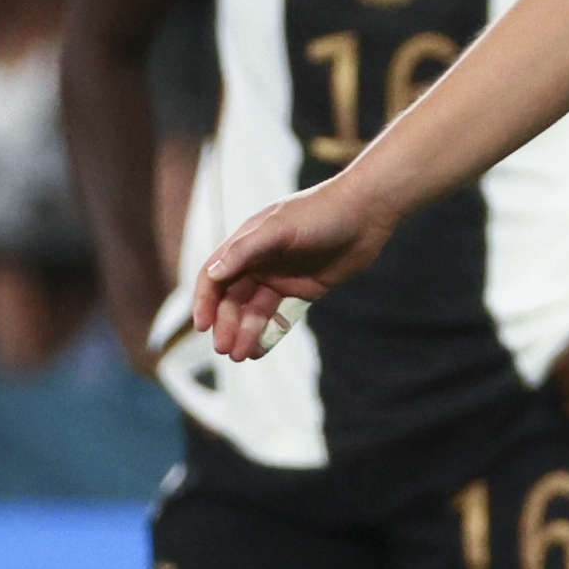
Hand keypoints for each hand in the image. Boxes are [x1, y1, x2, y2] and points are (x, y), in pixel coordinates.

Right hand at [193, 180, 396, 359]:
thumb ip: (244, 251)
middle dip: (226, 324)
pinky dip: (268, 333)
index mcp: (247, 243)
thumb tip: (212, 274)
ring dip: (244, 333)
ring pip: (254, 311)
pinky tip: (259, 350)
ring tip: (241, 355)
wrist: (366, 214)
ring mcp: (281, 277)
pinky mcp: (303, 290)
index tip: (202, 326)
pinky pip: (279, 316)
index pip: (214, 276)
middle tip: (225, 349)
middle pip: (232, 299)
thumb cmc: (320, 213)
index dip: (205, 301)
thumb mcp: (279, 228)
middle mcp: (259, 261)